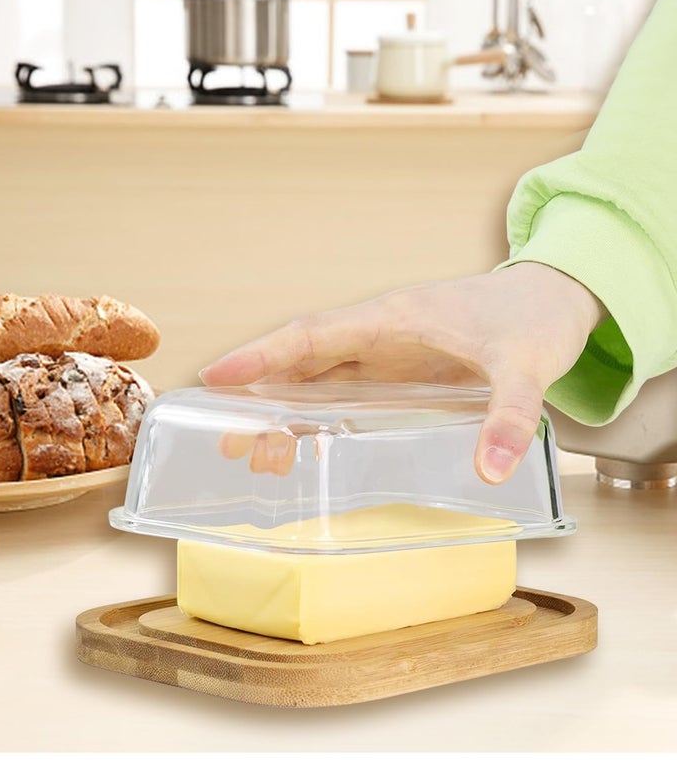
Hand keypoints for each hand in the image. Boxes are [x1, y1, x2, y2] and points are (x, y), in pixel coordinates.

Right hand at [200, 263, 604, 483]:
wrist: (554, 300)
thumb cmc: (533, 318)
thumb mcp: (527, 365)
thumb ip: (510, 414)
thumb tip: (492, 469)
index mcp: (393, 319)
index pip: (313, 335)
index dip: (262, 356)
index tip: (216, 376)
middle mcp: (380, 336)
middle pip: (302, 363)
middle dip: (260, 396)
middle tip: (228, 442)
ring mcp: (387, 355)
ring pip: (318, 380)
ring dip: (284, 412)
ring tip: (256, 456)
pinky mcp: (400, 373)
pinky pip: (343, 393)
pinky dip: (316, 417)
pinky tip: (300, 445)